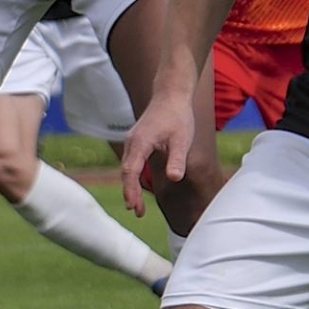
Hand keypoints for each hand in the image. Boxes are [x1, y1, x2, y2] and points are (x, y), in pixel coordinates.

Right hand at [120, 90, 194, 216]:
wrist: (171, 95)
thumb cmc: (178, 117)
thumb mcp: (182, 139)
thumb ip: (177, 159)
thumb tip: (174, 179)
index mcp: (140, 143)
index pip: (130, 172)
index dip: (130, 191)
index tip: (133, 207)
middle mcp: (132, 142)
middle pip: (125, 172)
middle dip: (129, 193)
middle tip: (137, 212)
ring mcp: (132, 141)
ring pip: (126, 168)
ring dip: (130, 186)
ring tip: (137, 206)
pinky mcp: (136, 141)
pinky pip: (130, 162)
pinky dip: (131, 177)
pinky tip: (137, 186)